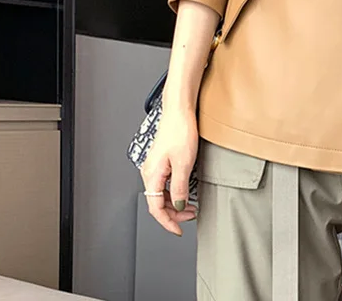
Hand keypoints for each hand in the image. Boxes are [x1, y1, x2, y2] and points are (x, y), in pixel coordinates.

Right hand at [141, 106, 198, 235]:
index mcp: (152, 175)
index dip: (167, 222)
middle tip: (191, 216)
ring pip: (161, 193)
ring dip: (175, 203)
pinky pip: (164, 183)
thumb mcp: (184, 163)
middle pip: (157, 202)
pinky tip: (185, 191)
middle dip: (174, 214)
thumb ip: (179, 188)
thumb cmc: (180, 131)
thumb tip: (177, 207)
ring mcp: (155, 166)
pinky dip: (174, 191)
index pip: (156, 208)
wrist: (179, 110)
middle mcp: (150, 172)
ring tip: (191, 206)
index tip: (178, 230)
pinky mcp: (161, 160)